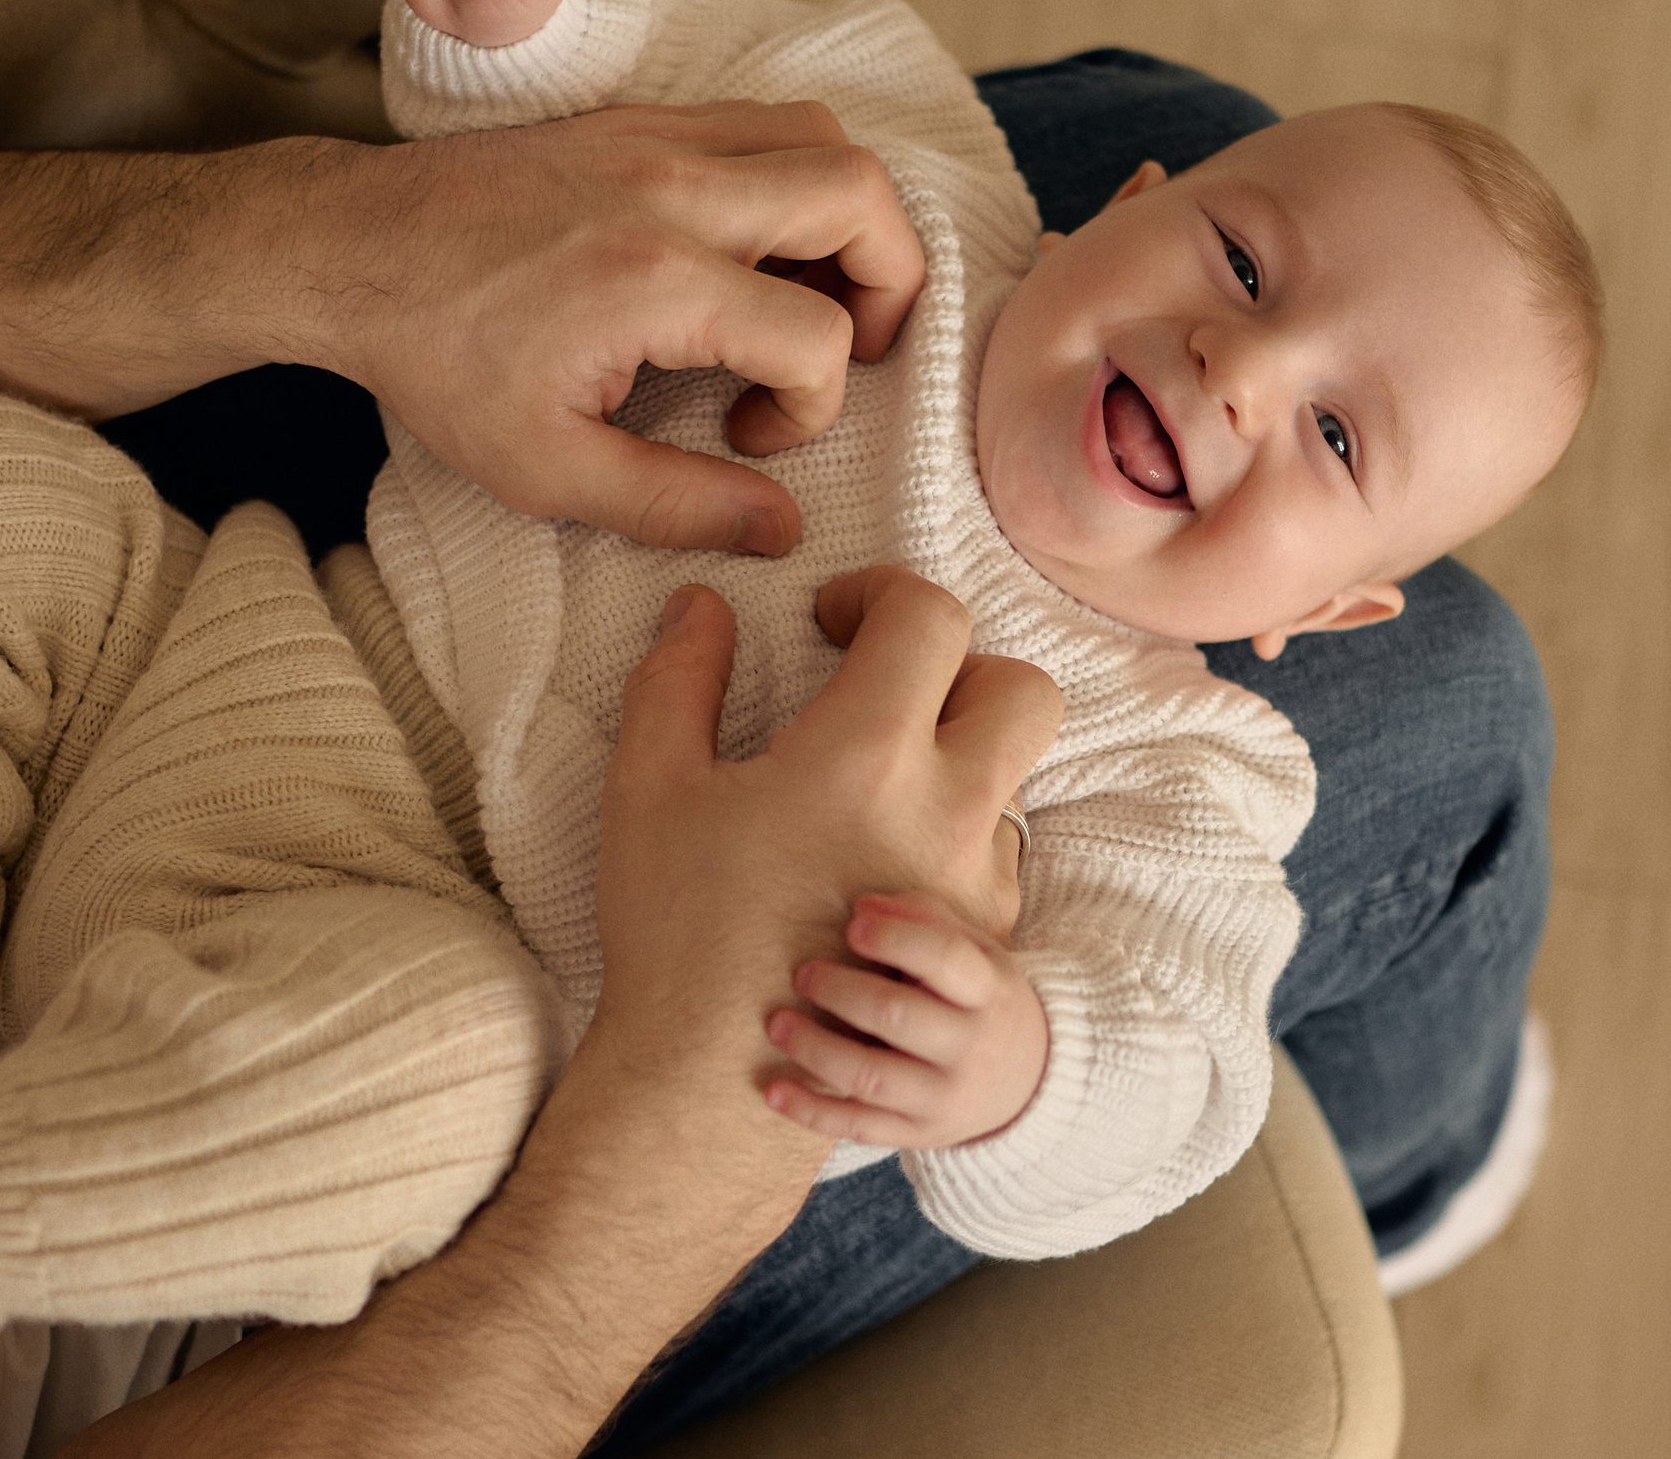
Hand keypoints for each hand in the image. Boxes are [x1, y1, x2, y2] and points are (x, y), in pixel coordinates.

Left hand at [309, 106, 924, 552]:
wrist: (346, 250)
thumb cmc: (435, 360)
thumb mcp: (543, 468)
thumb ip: (672, 503)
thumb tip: (778, 528)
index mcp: (655, 279)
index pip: (817, 333)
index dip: (813, 405)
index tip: (750, 436)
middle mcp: (672, 187)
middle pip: (861, 194)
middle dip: (889, 281)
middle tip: (845, 346)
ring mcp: (655, 136)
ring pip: (822, 134)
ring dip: (848, 217)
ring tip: (805, 294)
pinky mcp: (635, 118)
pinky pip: (760, 120)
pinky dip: (789, 178)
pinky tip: (744, 252)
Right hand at [592, 569, 1062, 1088]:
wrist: (717, 1078)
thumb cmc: (676, 929)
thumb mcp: (649, 785)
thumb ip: (678, 676)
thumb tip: (703, 607)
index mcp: (865, 756)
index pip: (930, 617)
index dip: (881, 592)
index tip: (831, 620)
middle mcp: (944, 810)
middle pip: (1021, 688)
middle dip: (959, 663)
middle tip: (883, 685)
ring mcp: (973, 882)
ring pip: (1014, 775)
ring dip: (957, 750)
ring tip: (870, 778)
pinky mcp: (982, 942)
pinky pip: (995, 850)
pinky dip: (950, 827)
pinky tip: (874, 855)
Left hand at [764, 891, 1048, 1146]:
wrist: (1031, 1081)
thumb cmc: (982, 999)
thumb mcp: (975, 951)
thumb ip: (925, 918)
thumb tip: (864, 908)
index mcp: (987, 991)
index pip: (944, 959)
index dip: (894, 939)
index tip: (851, 926)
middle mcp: (970, 1048)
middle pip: (898, 1018)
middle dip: (841, 993)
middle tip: (802, 974)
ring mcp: (943, 1098)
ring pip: (871, 1077)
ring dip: (816, 1049)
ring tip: (777, 1024)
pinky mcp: (917, 1133)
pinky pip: (859, 1127)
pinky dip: (812, 1111)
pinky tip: (773, 1091)